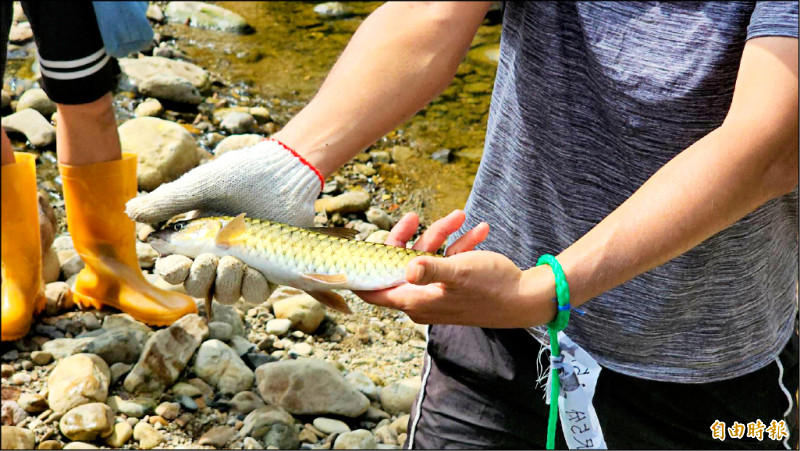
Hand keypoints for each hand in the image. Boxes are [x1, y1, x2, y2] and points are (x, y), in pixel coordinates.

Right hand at [127, 139, 320, 302]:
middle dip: (198, 278)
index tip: (175, 263)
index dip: (171, 271)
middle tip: (209, 259)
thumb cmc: (241, 176)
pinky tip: (253, 270)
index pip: (174, 266)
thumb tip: (130, 212)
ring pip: (225, 295)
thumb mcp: (199, 187)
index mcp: (196, 238)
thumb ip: (167, 202)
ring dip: (224, 283)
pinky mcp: (270, 271)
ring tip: (234, 261)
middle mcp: (218, 256)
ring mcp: (244, 265)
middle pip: (197, 286)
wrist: (283, 174)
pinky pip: (255, 295)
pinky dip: (250, 287)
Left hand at [356, 210, 555, 327]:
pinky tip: (478, 230)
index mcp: (413, 300)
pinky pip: (447, 262)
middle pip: (399, 264)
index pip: (371, 290)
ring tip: (461, 215)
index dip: (359, 272)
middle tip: (417, 215)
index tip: (356, 248)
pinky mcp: (453, 287)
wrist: (526, 298)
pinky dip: (459, 245)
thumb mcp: (459, 272)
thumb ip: (431, 269)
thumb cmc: (492, 288)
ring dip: (443, 235)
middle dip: (411, 238)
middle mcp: (420, 298)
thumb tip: (408, 267)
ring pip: (427, 258)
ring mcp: (436, 292)